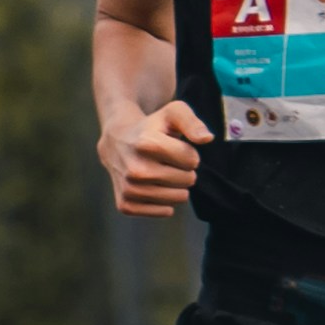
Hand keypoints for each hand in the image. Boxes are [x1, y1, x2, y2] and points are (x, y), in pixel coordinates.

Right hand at [102, 97, 210, 216]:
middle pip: (187, 180)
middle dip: (185, 170)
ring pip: (178, 198)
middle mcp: (136, 169)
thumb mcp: (173, 113)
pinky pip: (164, 211)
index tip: (176, 147)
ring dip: (177, 186)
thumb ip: (192, 122)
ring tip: (163, 172)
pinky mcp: (125, 204)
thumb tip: (206, 139)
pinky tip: (157, 188)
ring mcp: (129, 188)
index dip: (189, 153)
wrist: (117, 140)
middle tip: (169, 161)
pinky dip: (166, 202)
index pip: (192, 160)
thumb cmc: (152, 127)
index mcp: (147, 144)